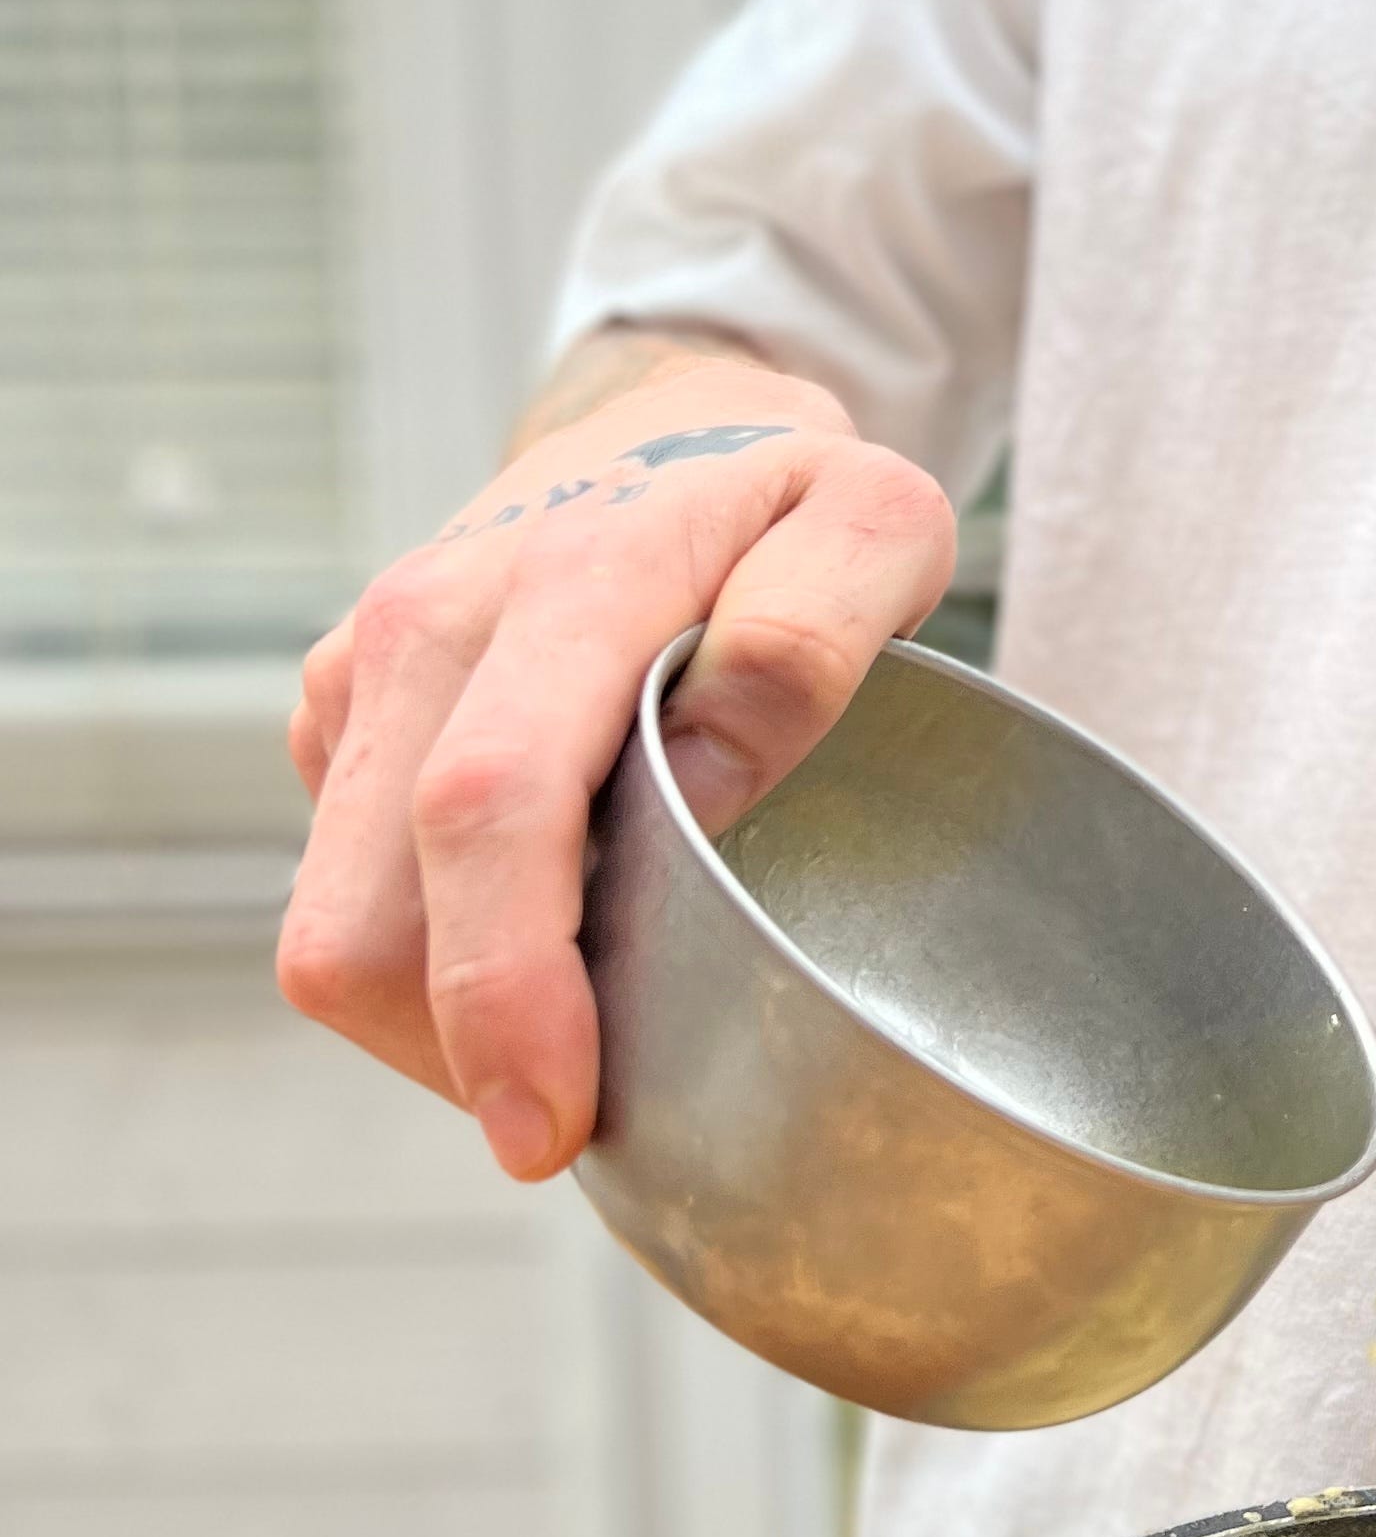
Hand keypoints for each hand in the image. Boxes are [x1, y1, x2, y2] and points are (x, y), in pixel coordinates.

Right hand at [277, 352, 954, 1180]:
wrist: (664, 417)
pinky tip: (540, 926)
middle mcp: (432, 621)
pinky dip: (430, 957)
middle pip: (369, 915)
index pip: (488, 806)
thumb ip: (816, 628)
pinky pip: (344, 893)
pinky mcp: (338, 721)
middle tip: (588, 1105)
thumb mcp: (879, 520)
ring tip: (579, 1008)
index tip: (552, 1118)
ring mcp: (363, 673)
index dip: (503, 988)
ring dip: (441, 1019)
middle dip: (462, 1052)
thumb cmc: (785, 493)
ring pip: (335, 930)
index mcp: (571, 576)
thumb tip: (704, 763)